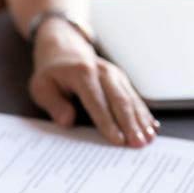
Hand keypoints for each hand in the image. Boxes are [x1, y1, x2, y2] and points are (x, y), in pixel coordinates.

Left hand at [29, 20, 158, 147]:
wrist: (64, 48)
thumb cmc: (52, 73)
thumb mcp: (41, 87)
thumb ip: (54, 104)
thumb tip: (67, 122)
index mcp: (82, 73)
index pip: (97, 102)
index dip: (107, 122)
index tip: (116, 140)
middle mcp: (104, 72)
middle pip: (119, 101)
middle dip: (130, 124)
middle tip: (137, 144)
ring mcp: (116, 75)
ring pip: (131, 99)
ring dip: (141, 120)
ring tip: (148, 139)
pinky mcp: (122, 80)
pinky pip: (135, 98)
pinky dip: (143, 113)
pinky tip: (152, 127)